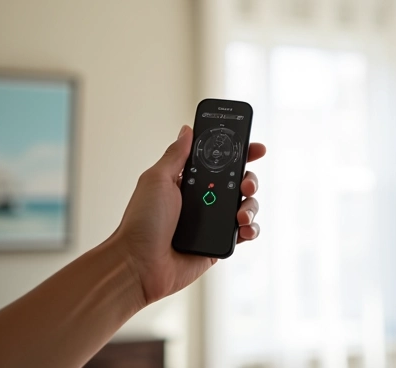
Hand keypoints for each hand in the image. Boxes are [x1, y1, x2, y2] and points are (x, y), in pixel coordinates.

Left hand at [110, 125, 264, 306]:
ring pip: (246, 206)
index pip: (220, 161)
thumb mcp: (157, 179)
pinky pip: (244, 233)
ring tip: (240, 215)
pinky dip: (251, 229)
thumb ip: (176, 154)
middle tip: (245, 185)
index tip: (255, 149)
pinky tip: (244, 229)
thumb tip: (187, 130)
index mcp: (189, 181)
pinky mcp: (218, 244)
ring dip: (250, 206)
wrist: (139, 265)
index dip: (240, 153)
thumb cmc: (142, 223)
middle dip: (249, 180)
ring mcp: (212, 222)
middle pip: (239, 181)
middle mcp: (204, 199)